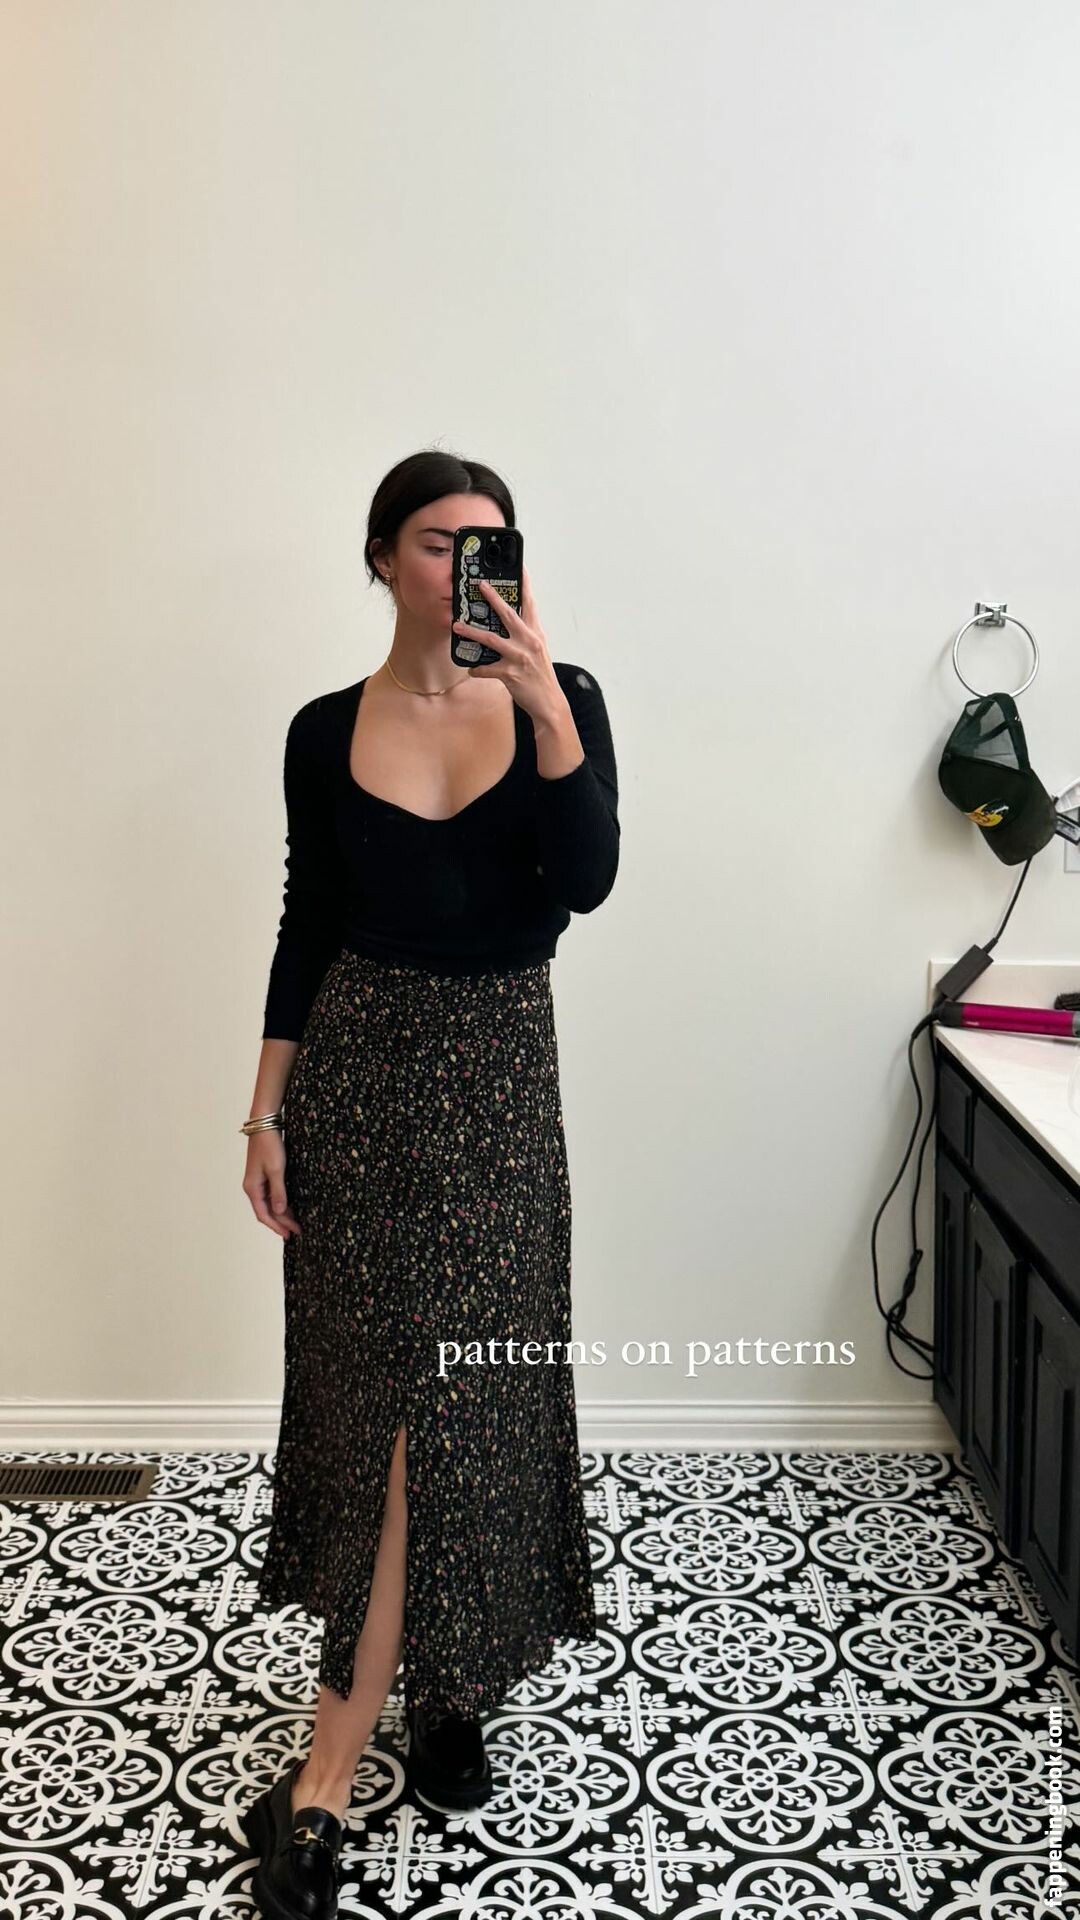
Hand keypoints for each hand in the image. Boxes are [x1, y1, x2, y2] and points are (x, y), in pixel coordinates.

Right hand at [243, 1131, 302, 1238]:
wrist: (265, 1125)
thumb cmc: (270, 1146)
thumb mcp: (277, 1170)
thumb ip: (279, 1192)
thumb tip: (280, 1211)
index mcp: (252, 1188)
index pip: (263, 1215)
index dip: (276, 1226)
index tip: (289, 1234)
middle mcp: (253, 1187)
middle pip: (267, 1211)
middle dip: (281, 1222)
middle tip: (296, 1231)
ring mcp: (258, 1182)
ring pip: (270, 1204)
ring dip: (282, 1214)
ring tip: (295, 1223)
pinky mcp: (264, 1175)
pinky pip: (272, 1195)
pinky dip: (281, 1203)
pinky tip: (290, 1207)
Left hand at [452, 563, 563, 726]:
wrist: (549, 702)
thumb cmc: (541, 675)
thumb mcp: (538, 649)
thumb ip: (526, 634)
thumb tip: (511, 621)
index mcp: (535, 633)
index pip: (530, 604)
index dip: (524, 585)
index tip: (519, 567)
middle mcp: (529, 641)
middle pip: (508, 614)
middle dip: (493, 598)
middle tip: (479, 585)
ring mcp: (519, 657)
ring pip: (491, 639)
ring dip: (472, 631)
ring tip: (457, 625)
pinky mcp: (510, 673)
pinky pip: (487, 669)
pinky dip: (477, 669)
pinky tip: (471, 669)